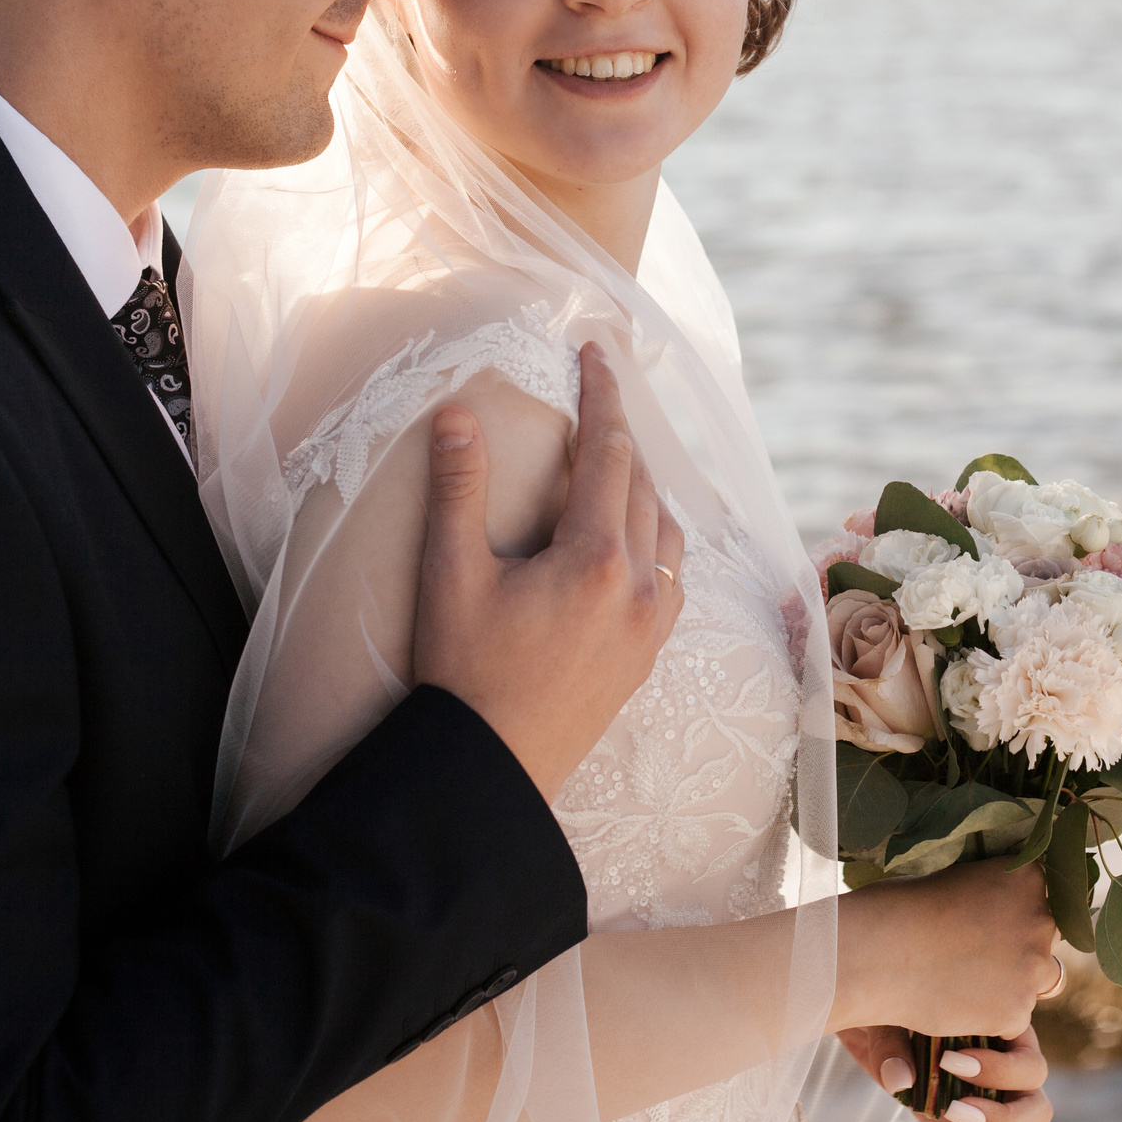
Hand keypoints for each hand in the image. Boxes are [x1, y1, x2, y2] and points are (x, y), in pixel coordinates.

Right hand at [412, 343, 684, 795]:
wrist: (493, 768)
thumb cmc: (464, 672)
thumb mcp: (450, 574)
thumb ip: (458, 489)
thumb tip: (458, 413)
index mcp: (595, 558)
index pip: (610, 452)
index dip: (603, 396)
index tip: (596, 353)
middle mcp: (639, 587)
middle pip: (642, 484)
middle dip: (622, 432)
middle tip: (601, 392)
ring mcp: (652, 624)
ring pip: (666, 530)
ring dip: (643, 485)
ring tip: (613, 459)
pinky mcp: (648, 654)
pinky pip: (671, 576)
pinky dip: (656, 537)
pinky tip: (634, 536)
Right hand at [832, 858, 1058, 1039]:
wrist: (875, 951)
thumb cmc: (900, 905)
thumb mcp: (957, 879)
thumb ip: (992, 896)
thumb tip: (1005, 914)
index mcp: (1027, 876)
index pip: (1040, 898)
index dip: (1014, 912)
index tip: (985, 920)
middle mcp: (1041, 920)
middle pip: (1044, 940)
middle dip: (1017, 948)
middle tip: (972, 953)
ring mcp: (1032, 968)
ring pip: (1035, 982)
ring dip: (1009, 984)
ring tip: (962, 980)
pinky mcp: (1016, 1011)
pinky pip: (1013, 1018)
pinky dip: (989, 1015)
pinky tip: (955, 1002)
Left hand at [838, 1026, 1053, 1121]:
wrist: (867, 1012)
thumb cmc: (889, 996)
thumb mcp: (891, 1009)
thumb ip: (895, 1041)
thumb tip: (900, 1080)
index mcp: (1005, 1032)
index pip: (1028, 1061)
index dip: (1000, 1069)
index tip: (948, 1061)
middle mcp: (1002, 1070)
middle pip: (1034, 1108)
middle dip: (1002, 1118)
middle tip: (954, 1109)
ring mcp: (982, 1100)